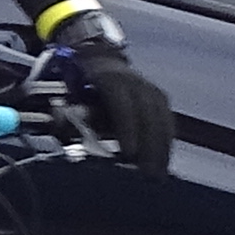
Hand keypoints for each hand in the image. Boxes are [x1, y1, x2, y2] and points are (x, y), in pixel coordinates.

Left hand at [44, 12, 175, 174]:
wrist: (99, 59)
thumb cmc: (81, 84)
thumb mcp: (69, 95)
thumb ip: (67, 116)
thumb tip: (67, 131)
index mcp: (110, 80)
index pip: (122, 106)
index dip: (127, 130)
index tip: (129, 153)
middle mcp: (135, 83)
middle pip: (147, 116)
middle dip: (148, 146)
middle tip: (146, 174)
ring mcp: (151, 89)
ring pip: (161, 120)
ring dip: (161, 149)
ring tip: (158, 176)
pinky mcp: (160, 98)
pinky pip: (167, 121)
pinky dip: (166, 143)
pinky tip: (164, 163)